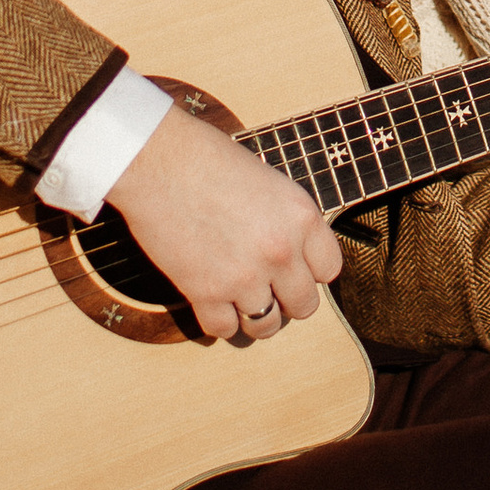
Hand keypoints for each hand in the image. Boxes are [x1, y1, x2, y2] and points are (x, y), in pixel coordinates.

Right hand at [106, 99, 342, 344]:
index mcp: (302, 217)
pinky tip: (214, 303)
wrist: (159, 161)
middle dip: (287, 301)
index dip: (310, 271)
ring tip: (242, 302)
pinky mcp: (206, 292)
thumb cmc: (208, 160)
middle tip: (268, 289)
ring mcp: (245, 276)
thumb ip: (286, 222)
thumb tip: (291, 256)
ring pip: (267, 325)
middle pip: (304, 306)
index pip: (329, 270)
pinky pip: (225, 329)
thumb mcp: (269, 182)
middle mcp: (281, 251)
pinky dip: (220, 322)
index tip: (294, 268)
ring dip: (255, 316)